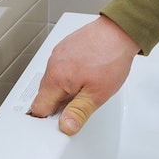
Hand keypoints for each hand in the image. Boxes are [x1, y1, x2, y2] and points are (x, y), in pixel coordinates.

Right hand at [29, 15, 140, 134]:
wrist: (120, 32)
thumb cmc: (110, 59)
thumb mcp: (97, 94)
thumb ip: (78, 112)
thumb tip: (66, 127)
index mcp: (55, 78)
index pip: (39, 107)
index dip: (50, 119)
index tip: (63, 119)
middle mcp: (52, 64)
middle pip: (45, 94)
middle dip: (59, 103)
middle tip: (80, 102)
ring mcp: (58, 53)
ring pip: (54, 79)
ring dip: (65, 88)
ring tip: (87, 86)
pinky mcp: (66, 46)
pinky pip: (61, 66)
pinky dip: (70, 73)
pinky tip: (87, 72)